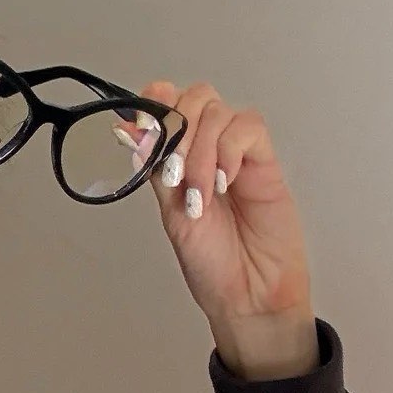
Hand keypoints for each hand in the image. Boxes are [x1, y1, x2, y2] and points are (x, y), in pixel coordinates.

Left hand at [118, 80, 313, 329]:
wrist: (247, 295)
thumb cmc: (212, 265)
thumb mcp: (170, 213)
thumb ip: (154, 168)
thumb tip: (127, 129)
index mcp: (179, 162)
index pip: (169, 105)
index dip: (156, 102)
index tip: (144, 123)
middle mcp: (208, 152)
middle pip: (195, 98)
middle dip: (179, 129)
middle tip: (176, 174)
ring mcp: (237, 155)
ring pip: (218, 111)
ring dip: (202, 150)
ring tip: (203, 194)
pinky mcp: (264, 162)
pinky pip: (248, 127)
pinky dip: (230, 149)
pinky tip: (225, 182)